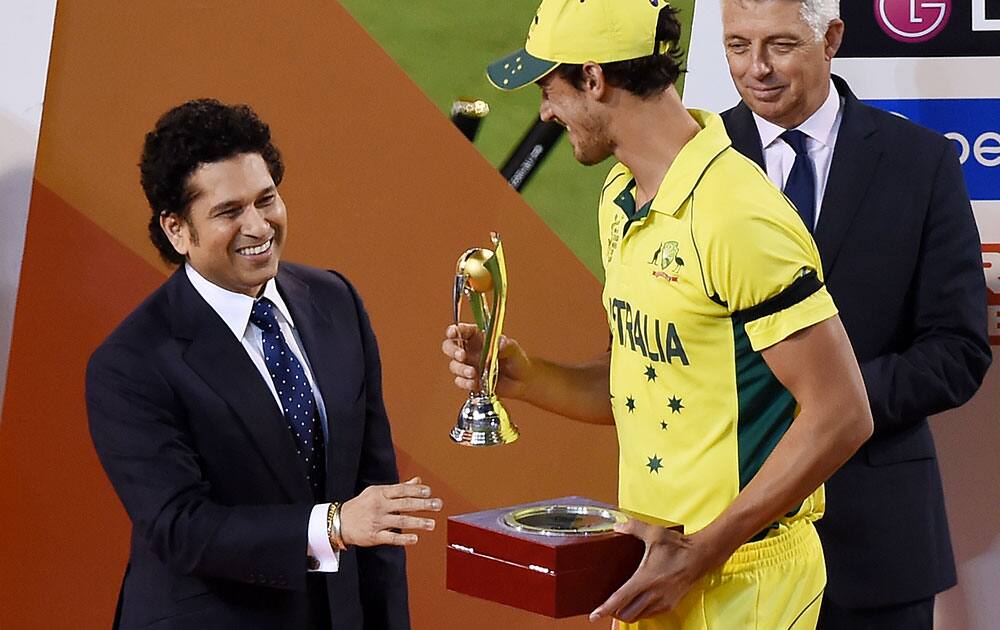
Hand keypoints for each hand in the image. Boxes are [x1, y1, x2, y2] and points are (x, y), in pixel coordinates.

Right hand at [340, 477, 441, 546]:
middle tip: (438, 505)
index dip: (416, 490)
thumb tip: (418, 481)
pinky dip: (404, 539)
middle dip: (423, 505)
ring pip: (401, 522)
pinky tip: (415, 539)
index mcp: (380, 493)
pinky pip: (391, 538)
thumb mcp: (377, 492)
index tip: (429, 492)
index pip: (402, 490)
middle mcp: (379, 506)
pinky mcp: (374, 536)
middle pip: (404, 504)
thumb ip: (399, 488)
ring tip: (432, 524)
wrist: (339, 522)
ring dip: (418, 523)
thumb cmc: (361, 505)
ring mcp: (377, 522)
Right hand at [442, 323, 529, 398]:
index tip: (453, 333)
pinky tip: (475, 383)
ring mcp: (468, 366)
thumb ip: (506, 345)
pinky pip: (460, 381)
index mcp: (478, 337)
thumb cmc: (516, 359)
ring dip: (461, 369)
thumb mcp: (514, 349)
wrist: (522, 381)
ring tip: (473, 373)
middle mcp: (470, 350)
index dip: (455, 330)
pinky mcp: (470, 380)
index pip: (462, 330)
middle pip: (449, 346)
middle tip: (462, 356)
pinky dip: (465, 382)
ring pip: (454, 365)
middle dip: (453, 350)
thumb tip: (499, 343)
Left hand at [589, 519, 709, 623]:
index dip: (605, 609)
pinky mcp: (670, 605)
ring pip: (638, 616)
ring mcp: (662, 602)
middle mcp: (653, 594)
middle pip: (626, 614)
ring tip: (621, 604)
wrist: (701, 556)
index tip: (594, 615)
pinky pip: (650, 615)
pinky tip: (638, 602)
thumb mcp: (654, 533)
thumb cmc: (678, 546)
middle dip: (614, 612)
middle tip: (608, 605)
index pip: (620, 599)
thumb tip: (617, 525)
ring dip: (628, 613)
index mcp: (645, 579)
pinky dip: (641, 612)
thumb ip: (634, 527)